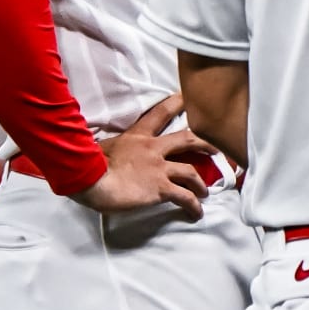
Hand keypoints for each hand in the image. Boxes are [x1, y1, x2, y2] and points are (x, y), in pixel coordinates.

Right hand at [72, 93, 217, 219]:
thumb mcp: (101, 148)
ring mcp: (159, 168)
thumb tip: (107, 150)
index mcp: (137, 136)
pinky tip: (196, 213)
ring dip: (201, 183)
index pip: (159, 114)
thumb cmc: (89, 164)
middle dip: (206, 143)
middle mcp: (153, 148)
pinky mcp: (161, 188)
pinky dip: (193, 205)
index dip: (175, 103)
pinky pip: (184, 197)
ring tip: (205, 192)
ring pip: (191, 171)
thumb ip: (113, 147)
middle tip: (218, 148)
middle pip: (187, 139)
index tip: (187, 97)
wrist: (90, 180)